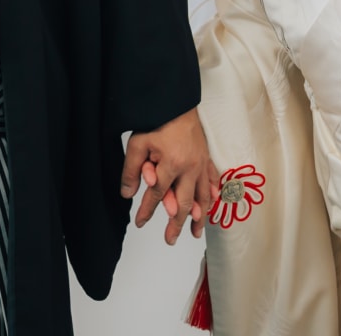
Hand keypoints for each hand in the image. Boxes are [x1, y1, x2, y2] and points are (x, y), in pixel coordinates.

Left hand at [119, 108, 214, 244]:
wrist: (177, 101)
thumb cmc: (157, 120)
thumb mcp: (137, 143)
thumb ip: (131, 170)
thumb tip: (128, 195)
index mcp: (171, 164)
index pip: (156, 195)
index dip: (147, 211)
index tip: (140, 223)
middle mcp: (190, 168)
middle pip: (184, 202)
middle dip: (176, 223)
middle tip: (170, 239)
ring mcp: (201, 163)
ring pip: (202, 196)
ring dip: (199, 216)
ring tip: (195, 232)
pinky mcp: (207, 157)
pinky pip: (213, 179)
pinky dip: (213, 193)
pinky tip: (212, 203)